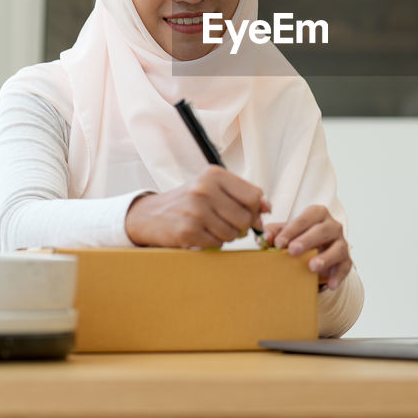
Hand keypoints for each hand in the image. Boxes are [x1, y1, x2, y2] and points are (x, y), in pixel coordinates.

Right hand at [125, 165, 269, 248]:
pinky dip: (213, 242)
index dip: (255, 210)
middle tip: (229, 224)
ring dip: (227, 235)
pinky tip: (202, 234)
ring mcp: (195, 210)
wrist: (150, 215)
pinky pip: (217, 243)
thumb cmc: (188, 201)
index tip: (249, 215)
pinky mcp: (187, 231)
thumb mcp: (214, 189)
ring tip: (213, 227)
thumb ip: (242, 195)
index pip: (253, 196)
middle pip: (245, 217)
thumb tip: (267, 208)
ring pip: (232, 233)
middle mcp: (204, 189)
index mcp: (214, 174)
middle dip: (242, 226)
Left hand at [266, 204, 352, 290]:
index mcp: (317, 214)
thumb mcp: (286, 234)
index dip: (292, 229)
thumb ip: (274, 234)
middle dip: (307, 240)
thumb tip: (262, 238)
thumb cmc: (298, 238)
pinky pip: (345, 267)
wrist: (315, 253)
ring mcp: (341, 243)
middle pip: (323, 230)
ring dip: (326, 257)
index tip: (278, 243)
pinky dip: (338, 276)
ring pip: (338, 248)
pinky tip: (330, 285)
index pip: (306, 217)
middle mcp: (332, 226)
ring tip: (312, 267)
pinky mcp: (346, 260)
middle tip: (292, 250)